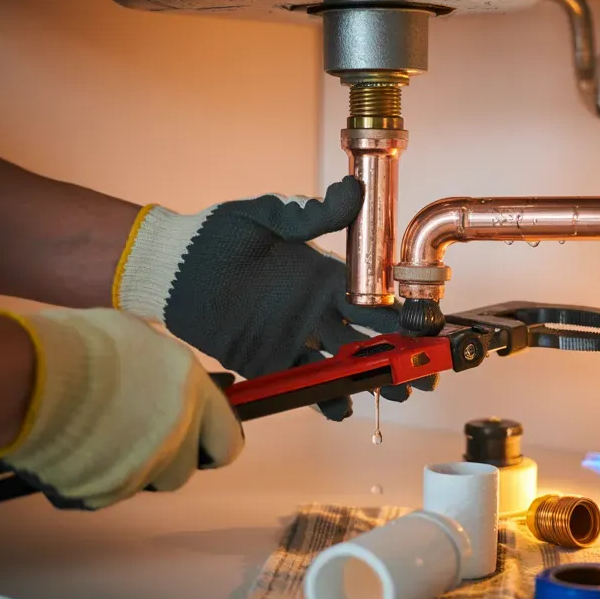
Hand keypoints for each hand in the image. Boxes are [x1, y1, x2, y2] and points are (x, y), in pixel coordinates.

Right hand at [0, 309, 242, 509]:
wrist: (30, 378)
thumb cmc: (86, 345)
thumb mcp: (141, 339)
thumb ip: (164, 370)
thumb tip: (166, 381)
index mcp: (194, 396)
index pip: (228, 443)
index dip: (213, 442)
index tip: (198, 438)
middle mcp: (176, 438)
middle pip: (184, 470)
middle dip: (167, 459)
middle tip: (137, 434)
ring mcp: (141, 470)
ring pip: (148, 483)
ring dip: (135, 469)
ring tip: (103, 440)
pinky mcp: (104, 493)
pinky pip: (110, 491)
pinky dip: (99, 477)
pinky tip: (78, 451)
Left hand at [113, 176, 435, 419]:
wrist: (173, 267)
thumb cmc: (218, 235)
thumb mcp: (267, 216)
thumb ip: (309, 214)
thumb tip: (351, 191)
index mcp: (322, 276)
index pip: (372, 299)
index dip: (401, 315)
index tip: (426, 328)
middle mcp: (315, 310)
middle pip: (368, 339)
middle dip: (399, 355)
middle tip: (426, 372)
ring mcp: (293, 337)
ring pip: (343, 365)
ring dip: (371, 380)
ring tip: (397, 394)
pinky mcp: (267, 360)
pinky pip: (302, 384)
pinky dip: (323, 398)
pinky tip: (342, 407)